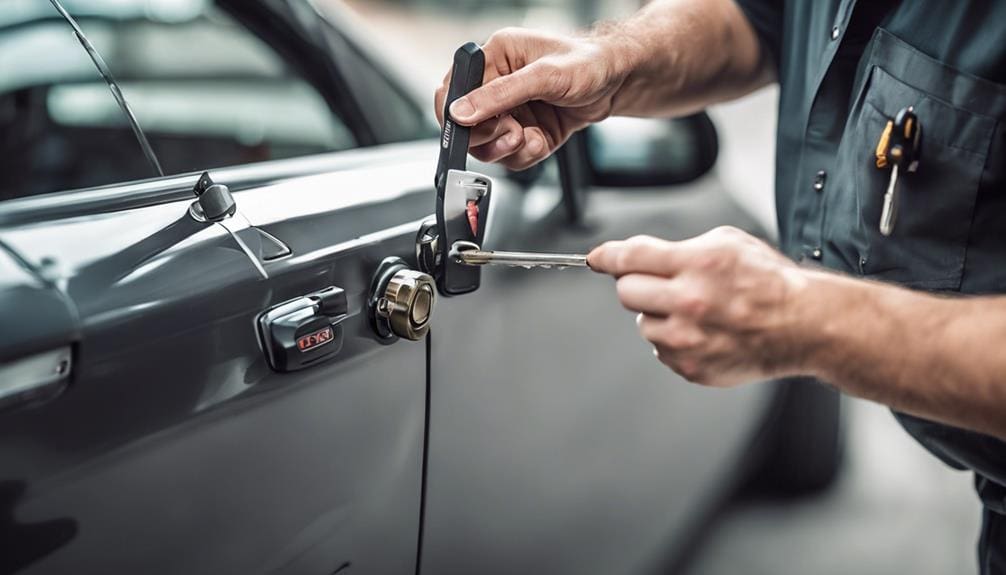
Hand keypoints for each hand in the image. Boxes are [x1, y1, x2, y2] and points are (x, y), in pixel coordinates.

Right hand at [434, 27, 634, 170]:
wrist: (619, 82)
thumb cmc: (589, 64)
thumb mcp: (543, 76)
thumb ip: (499, 94)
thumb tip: (460, 111)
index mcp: (493, 57)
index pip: (451, 92)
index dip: (458, 117)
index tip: (473, 129)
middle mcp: (496, 84)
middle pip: (465, 126)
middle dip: (489, 136)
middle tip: (513, 131)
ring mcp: (509, 111)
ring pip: (486, 146)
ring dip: (508, 149)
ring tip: (530, 136)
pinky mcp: (523, 132)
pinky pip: (509, 156)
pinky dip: (525, 156)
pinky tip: (541, 141)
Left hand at [587, 227, 812, 385]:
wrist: (803, 325)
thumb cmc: (768, 282)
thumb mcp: (726, 244)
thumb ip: (678, 247)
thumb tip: (633, 255)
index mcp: (698, 264)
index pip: (632, 257)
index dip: (608, 256)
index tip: (596, 258)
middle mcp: (689, 302)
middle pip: (626, 291)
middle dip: (638, 284)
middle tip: (661, 284)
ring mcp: (688, 339)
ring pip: (642, 323)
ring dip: (659, 315)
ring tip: (695, 311)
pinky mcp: (690, 366)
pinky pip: (660, 350)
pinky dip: (674, 340)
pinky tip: (704, 332)